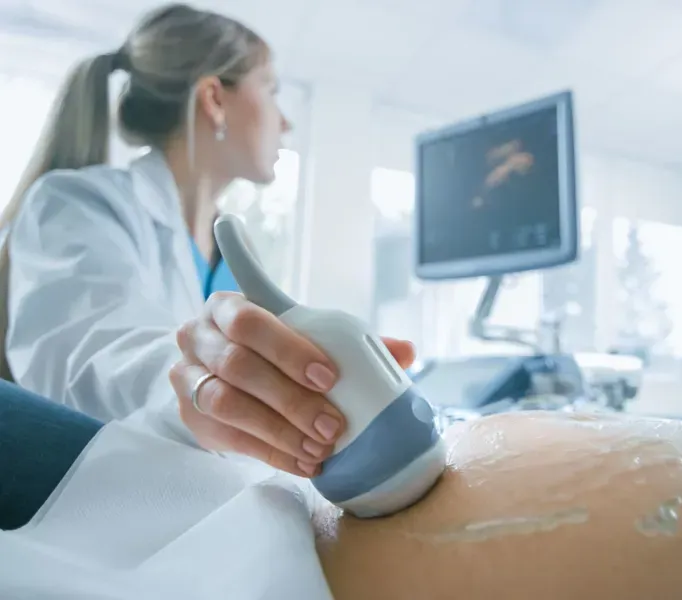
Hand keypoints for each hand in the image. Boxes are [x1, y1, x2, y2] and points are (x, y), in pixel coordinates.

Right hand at [169, 292, 415, 477]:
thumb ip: (351, 342)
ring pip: (227, 404)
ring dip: (279, 431)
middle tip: (332, 425)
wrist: (220, 371)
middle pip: (239, 366)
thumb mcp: (304, 337)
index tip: (329, 376)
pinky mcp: (189, 415)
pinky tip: (303, 463)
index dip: (289, 349)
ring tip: (319, 450)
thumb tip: (406, 351)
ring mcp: (187, 376)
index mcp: (227, 307)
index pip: (251, 321)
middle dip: (291, 399)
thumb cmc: (272, 348)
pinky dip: (271, 453)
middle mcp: (198, 336)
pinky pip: (229, 438)